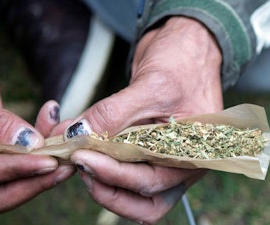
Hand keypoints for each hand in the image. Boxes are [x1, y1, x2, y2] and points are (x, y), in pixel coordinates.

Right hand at [0, 22, 73, 211]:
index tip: (48, 161)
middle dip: (31, 181)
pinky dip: (35, 147)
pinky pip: (14, 156)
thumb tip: (28, 143)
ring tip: (66, 149)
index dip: (15, 170)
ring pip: (8, 180)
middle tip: (63, 167)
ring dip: (39, 167)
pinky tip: (52, 126)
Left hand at [62, 17, 222, 222]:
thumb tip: (76, 134)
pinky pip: (122, 169)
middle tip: (77, 163)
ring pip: (130, 193)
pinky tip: (81, 147)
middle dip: (104, 186)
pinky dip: (100, 164)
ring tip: (77, 158)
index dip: (112, 174)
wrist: (185, 46)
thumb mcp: (151, 86)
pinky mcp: (144, 151)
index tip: (80, 156)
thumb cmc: (182, 63)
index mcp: (193, 156)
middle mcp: (179, 166)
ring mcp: (162, 161)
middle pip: (140, 199)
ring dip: (100, 181)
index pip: (150, 181)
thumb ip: (113, 113)